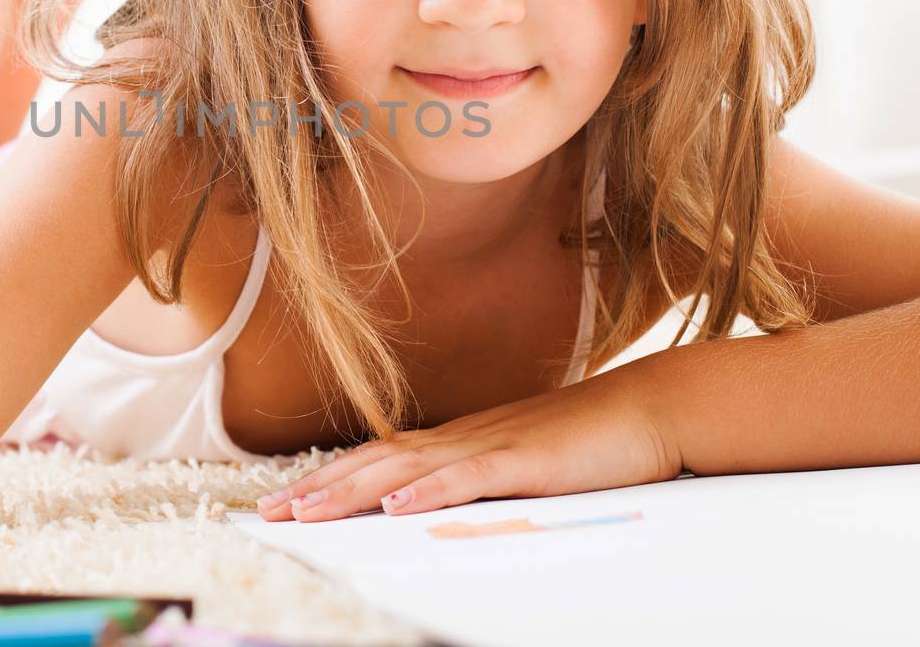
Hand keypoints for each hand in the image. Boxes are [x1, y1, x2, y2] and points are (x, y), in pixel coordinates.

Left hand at [256, 363, 683, 521]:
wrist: (650, 407)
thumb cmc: (590, 439)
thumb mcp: (519, 461)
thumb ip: (476, 475)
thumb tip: (432, 499)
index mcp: (459, 439)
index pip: (379, 460)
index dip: (329, 478)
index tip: (285, 499)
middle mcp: (463, 438)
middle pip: (376, 464)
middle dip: (318, 488)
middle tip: (269, 512)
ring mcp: (491, 446)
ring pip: (405, 471)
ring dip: (351, 491)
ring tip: (306, 510)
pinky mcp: (524, 461)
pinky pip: (467, 478)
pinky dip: (428, 493)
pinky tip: (395, 507)